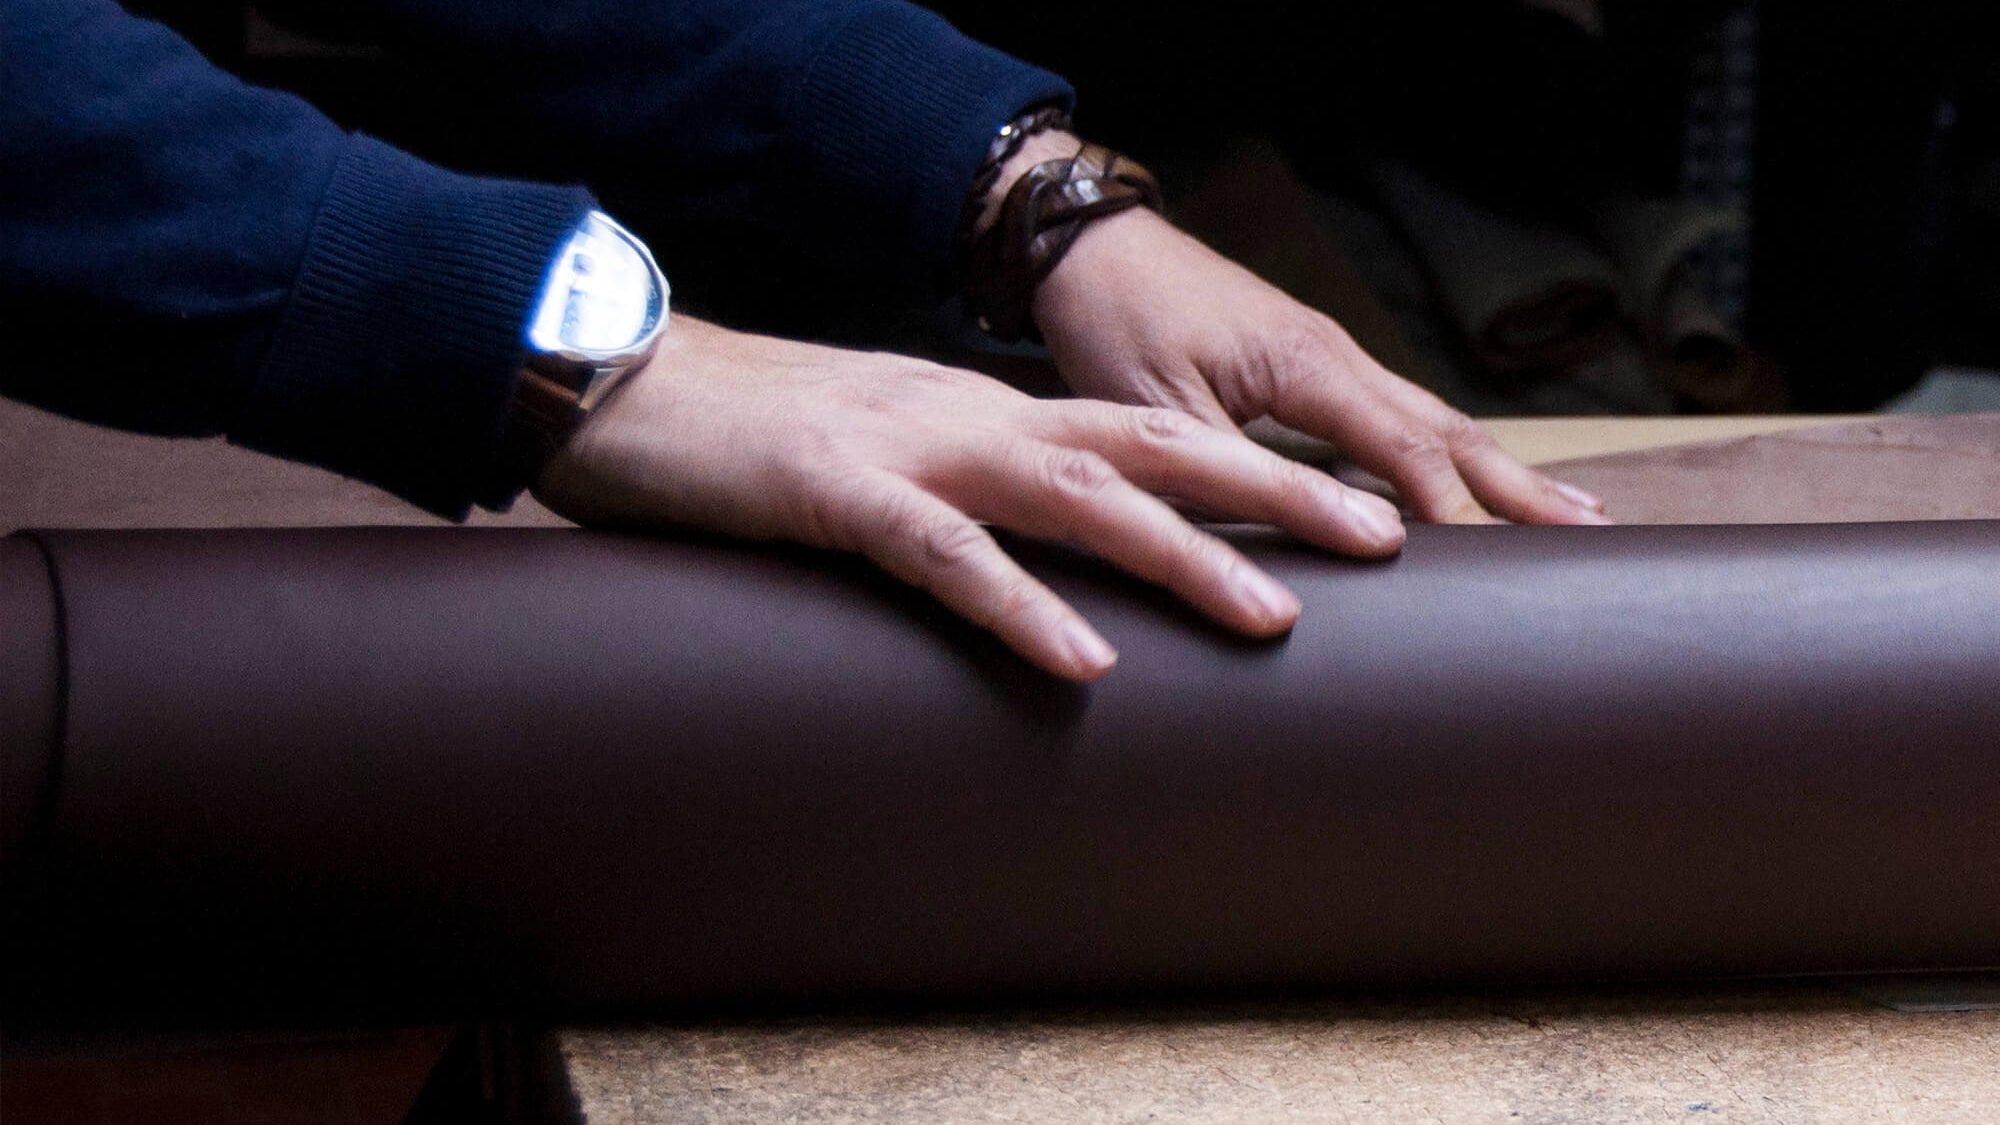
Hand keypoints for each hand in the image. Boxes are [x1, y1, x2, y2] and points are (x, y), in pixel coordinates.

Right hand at [534, 315, 1406, 681]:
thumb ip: (962, 503)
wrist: (625, 383)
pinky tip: (1083, 662)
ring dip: (1182, 554)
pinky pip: (944, 556)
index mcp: (990, 416)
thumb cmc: (755, 438)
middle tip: (1382, 541)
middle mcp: (975, 419)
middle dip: (1274, 493)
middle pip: (1153, 447)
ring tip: (1275, 615)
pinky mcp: (837, 493)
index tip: (1348, 510)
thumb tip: (1037, 571)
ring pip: (1076, 495)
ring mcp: (911, 449)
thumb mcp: (883, 465)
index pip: (1149, 434)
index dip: (1254, 468)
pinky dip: (1019, 606)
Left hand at [1030, 206, 1611, 525]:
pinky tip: (1465, 484)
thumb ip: (1225, 480)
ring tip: (1566, 514)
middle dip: (1520, 486)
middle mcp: (1336, 356)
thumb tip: (1277, 553)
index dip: (1452, 512)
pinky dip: (1443, 454)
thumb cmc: (1117, 324)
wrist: (1094, 249)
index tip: (1499, 568)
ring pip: (1431, 420)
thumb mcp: (1156, 416)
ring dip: (1498, 470)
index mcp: (1307, 365)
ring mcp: (1329, 357)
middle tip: (1592, 535)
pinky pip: (1395, 416)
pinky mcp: (1311, 365)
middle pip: (1447, 430)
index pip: (1403, 449)